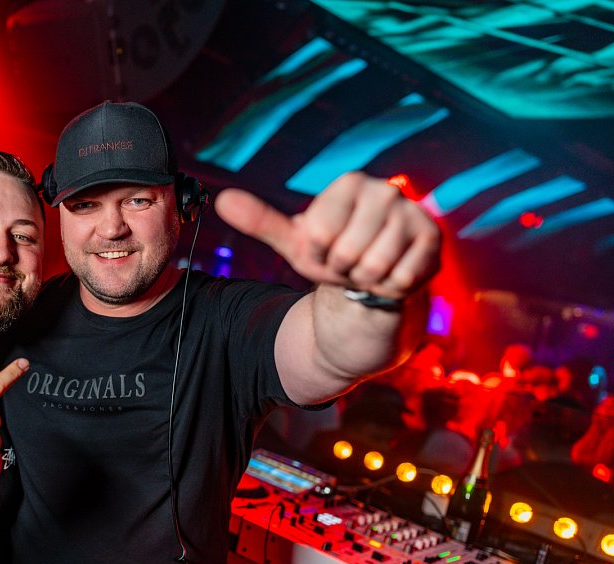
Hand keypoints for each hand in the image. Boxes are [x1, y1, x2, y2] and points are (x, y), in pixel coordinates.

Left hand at [214, 172, 439, 299]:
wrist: (373, 282)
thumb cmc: (332, 256)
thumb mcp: (296, 243)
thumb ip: (261, 221)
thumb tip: (222, 200)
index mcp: (349, 183)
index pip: (317, 233)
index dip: (316, 255)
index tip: (324, 251)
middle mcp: (384, 190)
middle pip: (346, 252)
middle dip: (341, 270)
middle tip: (348, 264)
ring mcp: (413, 213)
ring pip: (374, 266)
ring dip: (366, 280)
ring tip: (368, 270)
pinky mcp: (433, 240)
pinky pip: (401, 277)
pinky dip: (390, 287)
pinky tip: (391, 275)